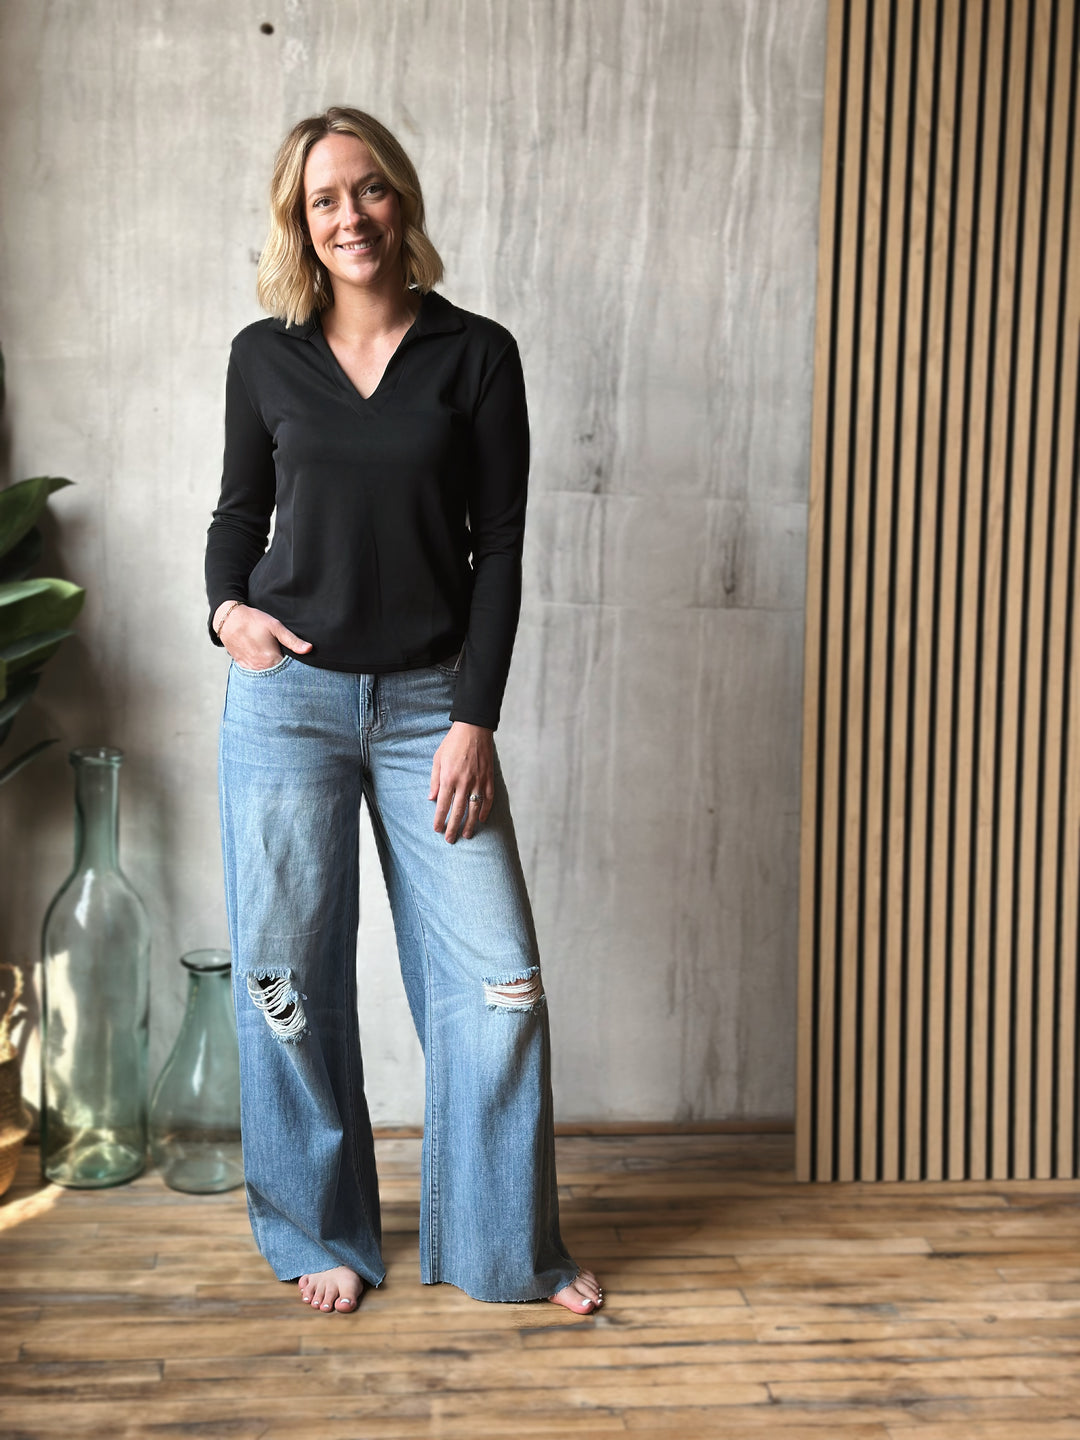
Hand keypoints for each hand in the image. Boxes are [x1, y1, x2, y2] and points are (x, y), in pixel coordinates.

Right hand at [214, 602, 311, 670]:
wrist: (228, 619)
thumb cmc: (253, 621)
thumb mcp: (275, 627)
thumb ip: (292, 640)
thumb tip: (309, 649)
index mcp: (271, 660)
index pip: (289, 673)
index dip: (296, 670)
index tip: (301, 667)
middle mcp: (260, 668)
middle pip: (278, 676)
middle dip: (285, 673)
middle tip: (289, 665)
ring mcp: (250, 668)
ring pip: (266, 676)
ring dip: (273, 672)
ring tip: (278, 664)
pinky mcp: (243, 665)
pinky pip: (256, 672)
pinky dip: (262, 670)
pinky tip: (266, 664)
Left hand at [429, 722, 494, 842]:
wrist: (474, 729)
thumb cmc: (452, 743)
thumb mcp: (437, 759)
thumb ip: (434, 780)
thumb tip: (432, 798)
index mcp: (448, 778)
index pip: (443, 805)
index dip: (439, 819)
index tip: (437, 830)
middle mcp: (463, 782)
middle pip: (458, 811)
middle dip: (453, 827)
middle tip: (450, 840)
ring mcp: (478, 781)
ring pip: (474, 809)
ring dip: (470, 824)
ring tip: (466, 835)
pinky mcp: (488, 779)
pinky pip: (488, 799)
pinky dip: (486, 811)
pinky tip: (482, 820)